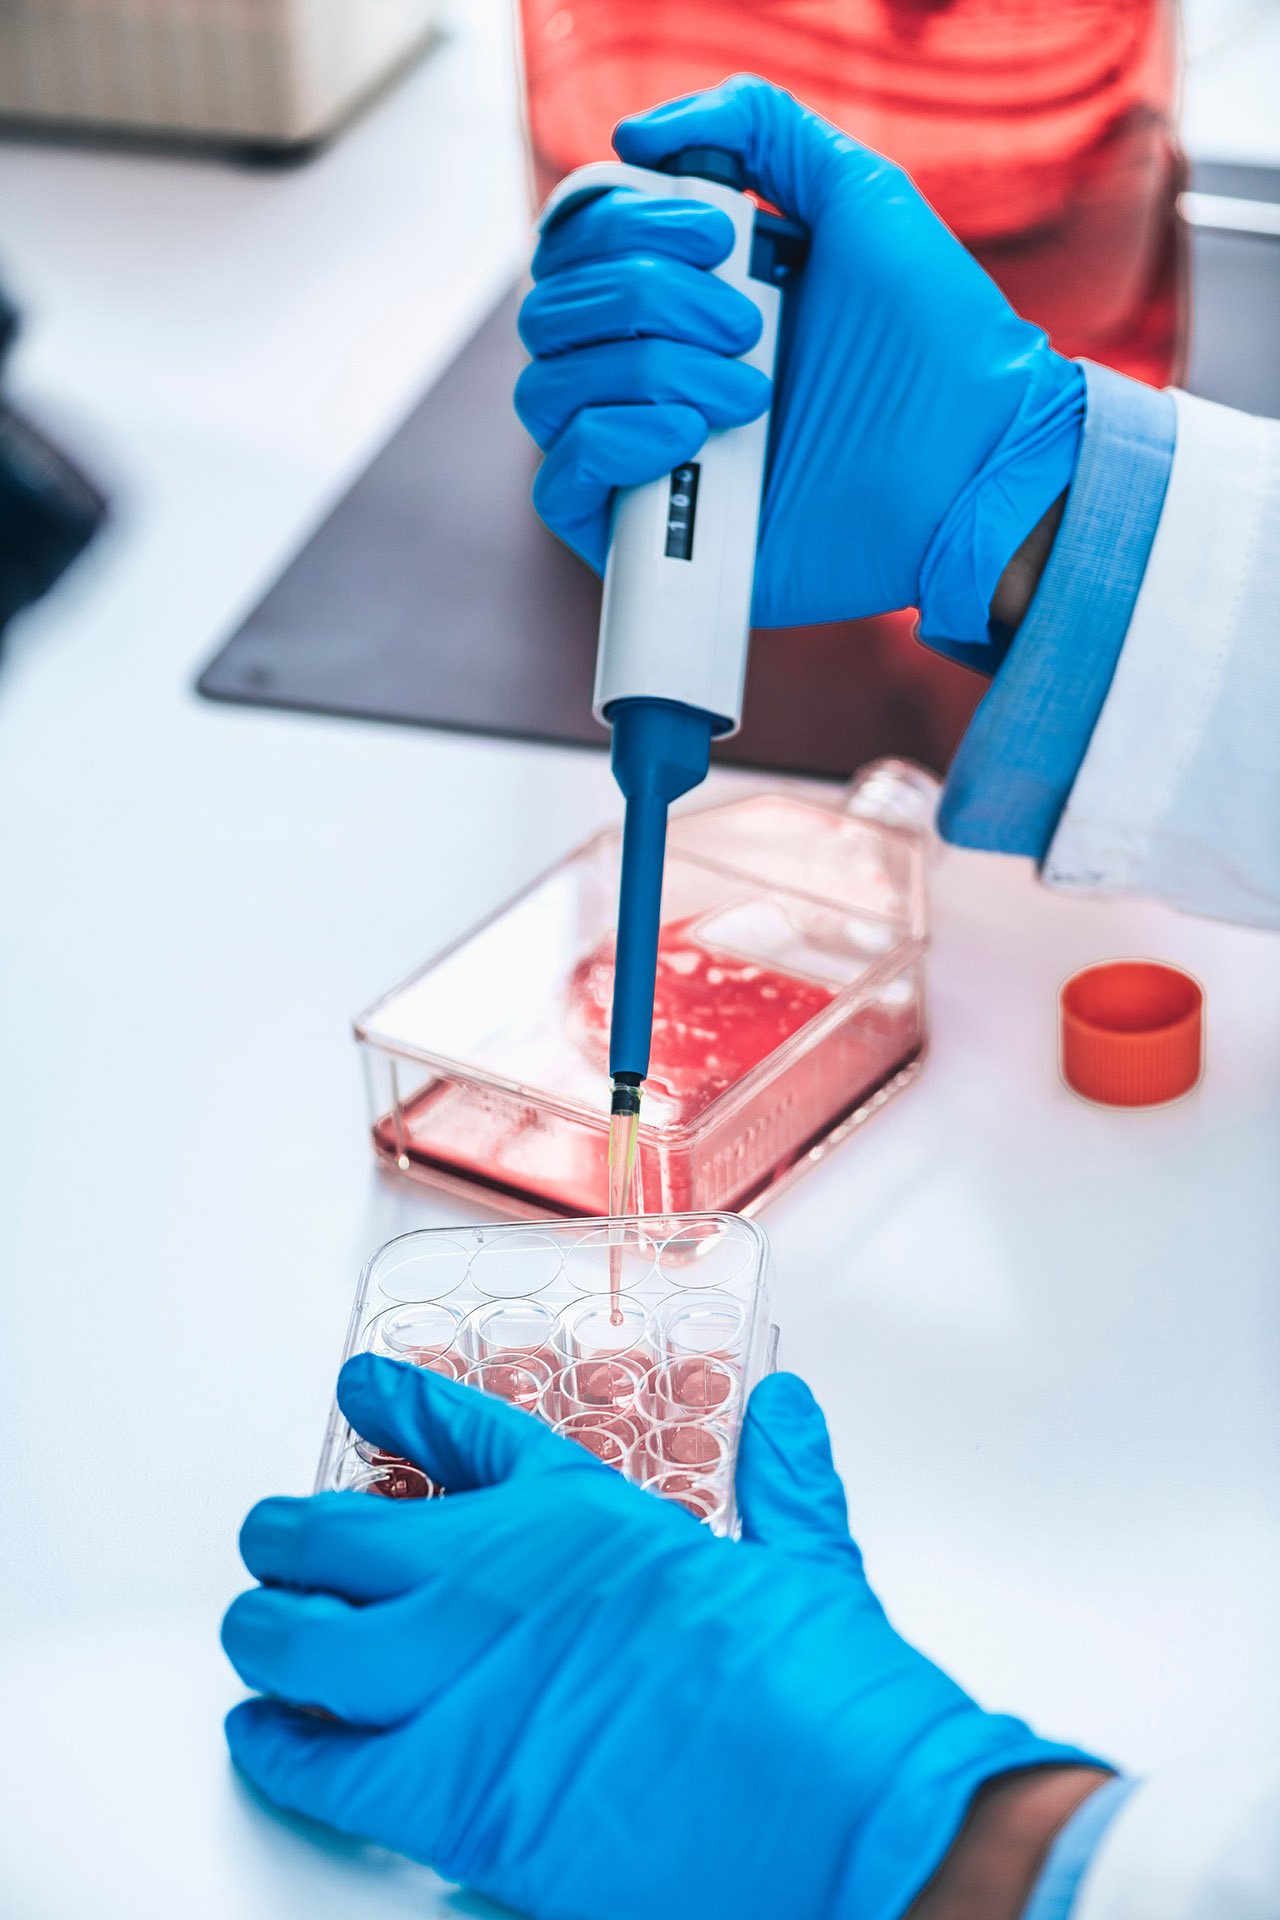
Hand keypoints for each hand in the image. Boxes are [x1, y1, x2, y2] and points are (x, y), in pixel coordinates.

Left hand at [223, 1356, 1096, 1919]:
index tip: (360, 1388)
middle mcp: (500, 1581)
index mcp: (583, 1516)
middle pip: (343, 1537)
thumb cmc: (828, 1695)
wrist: (843, 1818)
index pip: (462, 1436)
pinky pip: (321, 1763)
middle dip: (293, 1535)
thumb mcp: (810, 1565)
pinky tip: (260, 1731)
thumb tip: (786, 1414)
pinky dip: (277, 1745)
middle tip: (274, 1537)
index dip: (399, 1407)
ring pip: (304, 1640)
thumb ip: (783, 1484)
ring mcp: (463, 1684)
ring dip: (266, 1630)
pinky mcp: (452, 1797)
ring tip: (252, 1626)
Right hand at [516, 75, 1083, 647]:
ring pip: (546, 387)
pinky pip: (558, 481)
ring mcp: (638, 455)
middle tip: (752, 322)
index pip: (573, 243)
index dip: (617, 219)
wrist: (972, 470)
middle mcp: (645, 371)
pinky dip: (614, 441)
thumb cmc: (933, 343)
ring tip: (752, 391)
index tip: (719, 232)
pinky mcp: (641, 536)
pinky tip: (693, 436)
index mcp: (680, 294)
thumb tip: (634, 137)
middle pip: (550, 309)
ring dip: (647, 368)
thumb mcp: (856, 192)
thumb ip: (757, 125)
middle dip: (646, 294)